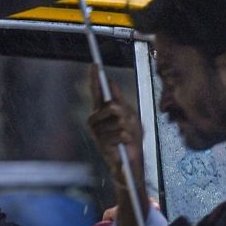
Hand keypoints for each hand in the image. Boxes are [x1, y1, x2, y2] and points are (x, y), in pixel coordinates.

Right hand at [87, 65, 143, 184]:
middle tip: (128, 125)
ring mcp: (96, 131)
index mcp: (101, 111)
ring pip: (118, 120)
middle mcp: (95, 119)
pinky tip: (123, 144)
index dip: (95, 78)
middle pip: (112, 106)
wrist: (130, 160)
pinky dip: (127, 138)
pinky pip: (120, 132)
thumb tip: (112, 84)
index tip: (95, 65)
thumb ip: (120, 101)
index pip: (97, 91)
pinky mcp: (100, 142)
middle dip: (125, 115)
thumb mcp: (130, 116)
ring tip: (125, 137)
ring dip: (128, 129)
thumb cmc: (130, 139)